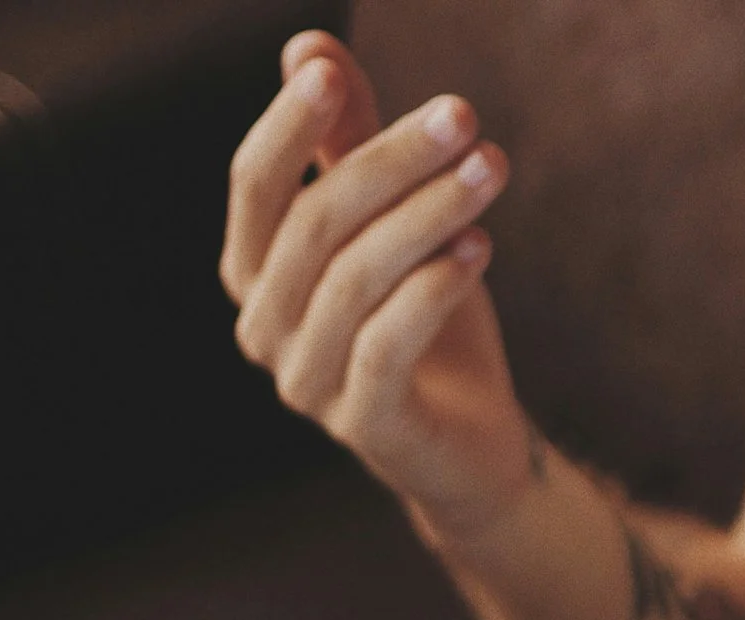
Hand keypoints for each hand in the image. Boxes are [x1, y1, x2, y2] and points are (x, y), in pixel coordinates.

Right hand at [221, 33, 536, 541]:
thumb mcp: (397, 226)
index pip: (254, 185)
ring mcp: (307, 383)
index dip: (287, 127)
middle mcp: (265, 327)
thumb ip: (351, 145)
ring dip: (428, 214)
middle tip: (463, 116)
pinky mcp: (364, 425)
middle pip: (315, 224)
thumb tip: (309, 47)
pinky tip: (480, 246)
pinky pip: (386, 345)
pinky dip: (433, 288)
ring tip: (491, 170)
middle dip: (391, 161)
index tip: (331, 73)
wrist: (471, 447)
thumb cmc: (427, 325)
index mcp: (256, 271)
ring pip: (356, 279)